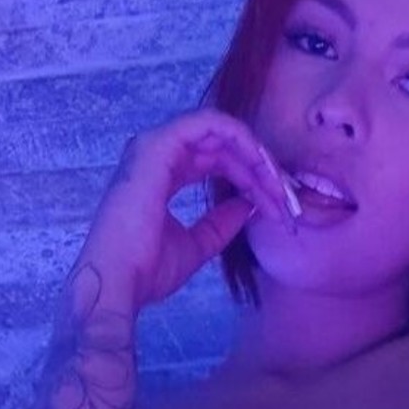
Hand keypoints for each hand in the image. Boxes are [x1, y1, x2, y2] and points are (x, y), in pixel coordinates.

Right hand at [75, 108, 298, 310]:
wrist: (120, 283)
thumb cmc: (147, 270)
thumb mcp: (198, 245)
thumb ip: (221, 223)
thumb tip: (248, 206)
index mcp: (163, 174)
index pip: (216, 161)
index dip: (252, 178)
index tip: (279, 206)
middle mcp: (158, 154)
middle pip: (224, 146)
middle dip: (262, 170)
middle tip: (288, 201)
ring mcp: (156, 146)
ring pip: (222, 132)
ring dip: (257, 157)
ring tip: (279, 188)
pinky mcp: (159, 146)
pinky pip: (210, 125)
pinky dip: (242, 142)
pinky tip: (262, 169)